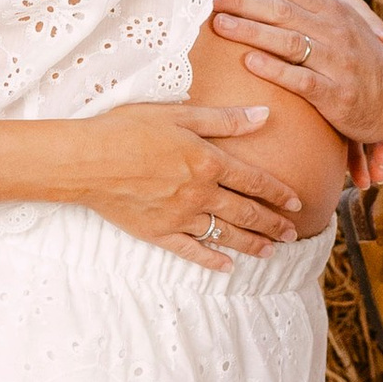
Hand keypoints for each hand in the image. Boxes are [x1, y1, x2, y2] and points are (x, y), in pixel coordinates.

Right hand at [64, 101, 301, 262]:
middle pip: (246, 212)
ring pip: (225, 234)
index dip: (278, 193)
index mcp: (208, 161)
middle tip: (291, 233)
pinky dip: (211, 261)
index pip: (254, 181)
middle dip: (273, 224)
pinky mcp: (158, 233)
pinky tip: (227, 267)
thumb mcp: (179, 115)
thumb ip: (224, 119)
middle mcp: (200, 193)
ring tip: (270, 251)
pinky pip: (192, 252)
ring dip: (251, 244)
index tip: (296, 203)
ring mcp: (180, 217)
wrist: (86, 160)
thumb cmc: (127, 129)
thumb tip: (264, 115)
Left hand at [210, 0, 382, 147]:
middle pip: (282, 9)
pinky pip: (303, 80)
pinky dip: (276, 69)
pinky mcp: (336, 95)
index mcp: (331, 10)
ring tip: (220, 24)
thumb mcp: (341, 16)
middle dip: (241, 0)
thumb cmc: (363, 57)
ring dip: (252, 31)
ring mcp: (336, 63)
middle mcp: (333, 31)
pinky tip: (250, 62)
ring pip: (290, 41)